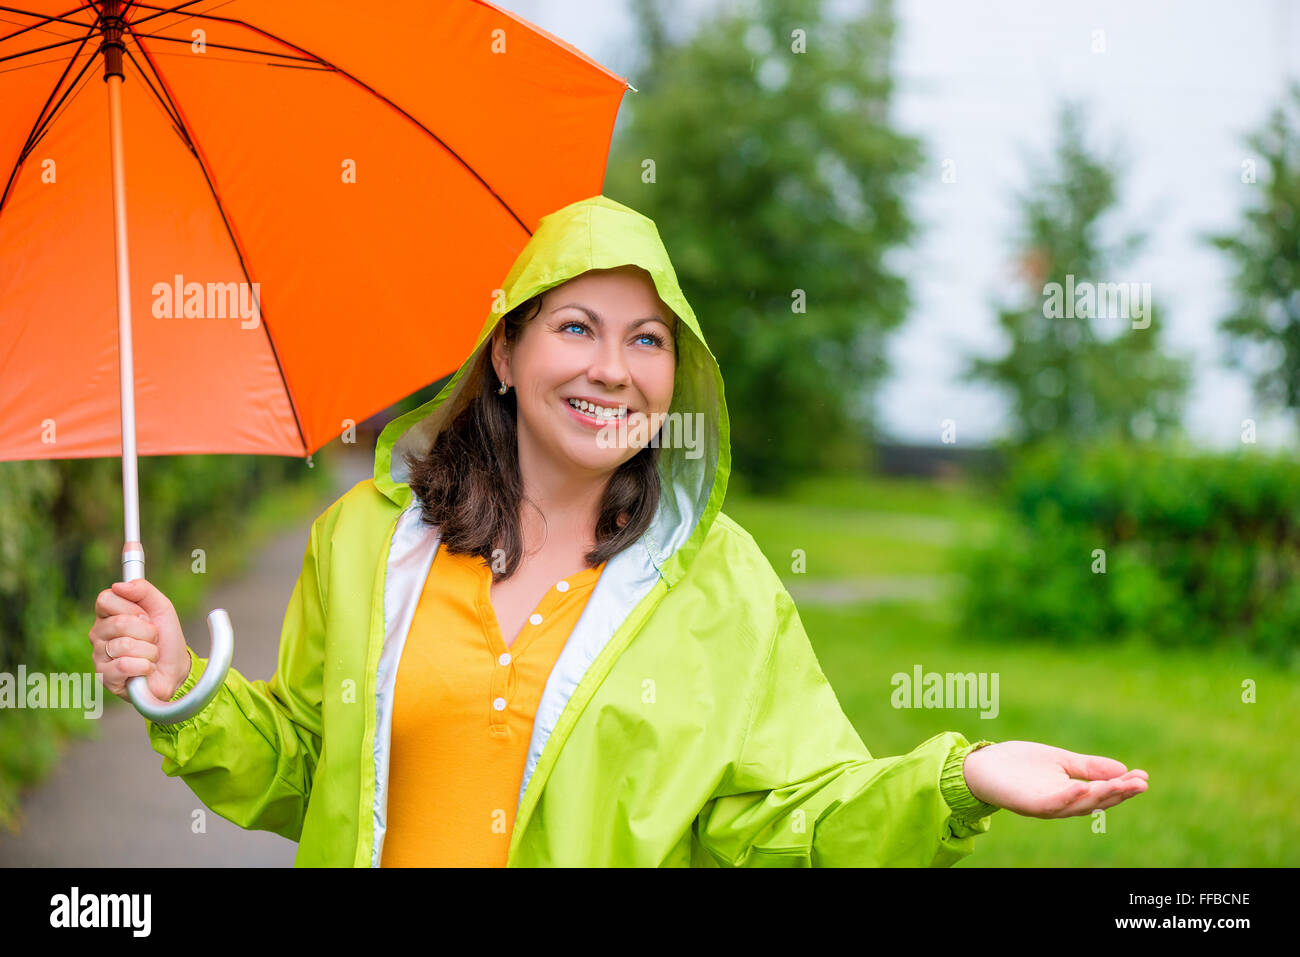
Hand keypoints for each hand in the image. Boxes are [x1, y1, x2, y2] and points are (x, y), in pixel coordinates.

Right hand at [89, 578, 191, 702]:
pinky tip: (146, 669)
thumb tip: (118, 585)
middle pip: (119, 622)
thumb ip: (143, 590)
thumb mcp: (162, 608)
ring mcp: (99, 656)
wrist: (176, 670)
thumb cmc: (165, 639)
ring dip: (149, 651)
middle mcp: (98, 634)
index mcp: (108, 615)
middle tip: (152, 638)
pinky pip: (125, 665)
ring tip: (150, 655)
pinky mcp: (105, 678)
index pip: (105, 599)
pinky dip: (145, 666)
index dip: (132, 607)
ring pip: (125, 645)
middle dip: (147, 631)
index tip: (145, 616)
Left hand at [962, 740, 1148, 818]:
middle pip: (1096, 801)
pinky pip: (1053, 804)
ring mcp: (1046, 805)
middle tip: (1141, 783)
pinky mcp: (1029, 804)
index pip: (1102, 792)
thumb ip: (1089, 767)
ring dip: (1101, 796)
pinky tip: (1083, 787)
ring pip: (1079, 805)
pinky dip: (1068, 797)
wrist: (981, 765)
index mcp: (1070, 793)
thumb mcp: (1060, 760)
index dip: (1124, 787)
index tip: (1144, 777)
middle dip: (1119, 793)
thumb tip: (1124, 770)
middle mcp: (1061, 803)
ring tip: (1121, 784)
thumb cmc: (1019, 764)